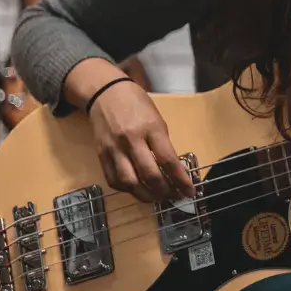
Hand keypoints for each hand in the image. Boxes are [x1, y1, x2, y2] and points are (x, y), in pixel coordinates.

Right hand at [89, 81, 194, 201]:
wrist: (105, 93)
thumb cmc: (137, 104)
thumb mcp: (157, 119)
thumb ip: (163, 144)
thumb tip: (173, 169)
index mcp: (151, 128)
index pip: (168, 160)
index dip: (180, 180)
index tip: (190, 191)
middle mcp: (132, 140)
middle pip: (149, 174)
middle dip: (165, 191)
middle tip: (174, 196)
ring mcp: (114, 149)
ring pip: (130, 182)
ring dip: (146, 196)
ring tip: (157, 198)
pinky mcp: (101, 155)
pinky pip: (113, 180)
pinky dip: (127, 189)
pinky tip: (137, 190)